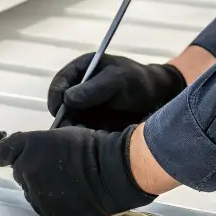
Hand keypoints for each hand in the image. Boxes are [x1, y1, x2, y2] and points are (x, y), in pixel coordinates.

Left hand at [0, 126, 156, 215]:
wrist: (112, 171)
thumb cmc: (91, 146)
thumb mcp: (61, 133)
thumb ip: (39, 144)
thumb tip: (33, 153)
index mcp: (28, 146)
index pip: (1, 152)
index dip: (4, 153)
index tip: (7, 155)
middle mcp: (26, 170)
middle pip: (19, 172)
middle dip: (31, 170)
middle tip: (54, 168)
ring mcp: (36, 194)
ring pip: (31, 191)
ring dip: (41, 187)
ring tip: (66, 183)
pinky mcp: (48, 212)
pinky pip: (44, 206)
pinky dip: (52, 201)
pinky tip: (70, 195)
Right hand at [47, 54, 186, 130]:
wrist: (159, 98)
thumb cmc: (139, 82)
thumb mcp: (118, 80)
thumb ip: (94, 88)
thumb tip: (67, 99)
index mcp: (82, 70)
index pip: (59, 82)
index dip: (55, 97)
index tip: (58, 111)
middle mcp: (79, 89)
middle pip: (60, 105)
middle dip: (62, 119)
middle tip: (67, 133)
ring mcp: (84, 107)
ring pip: (69, 121)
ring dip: (72, 132)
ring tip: (81, 141)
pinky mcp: (92, 122)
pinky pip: (81, 132)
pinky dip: (82, 139)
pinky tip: (90, 145)